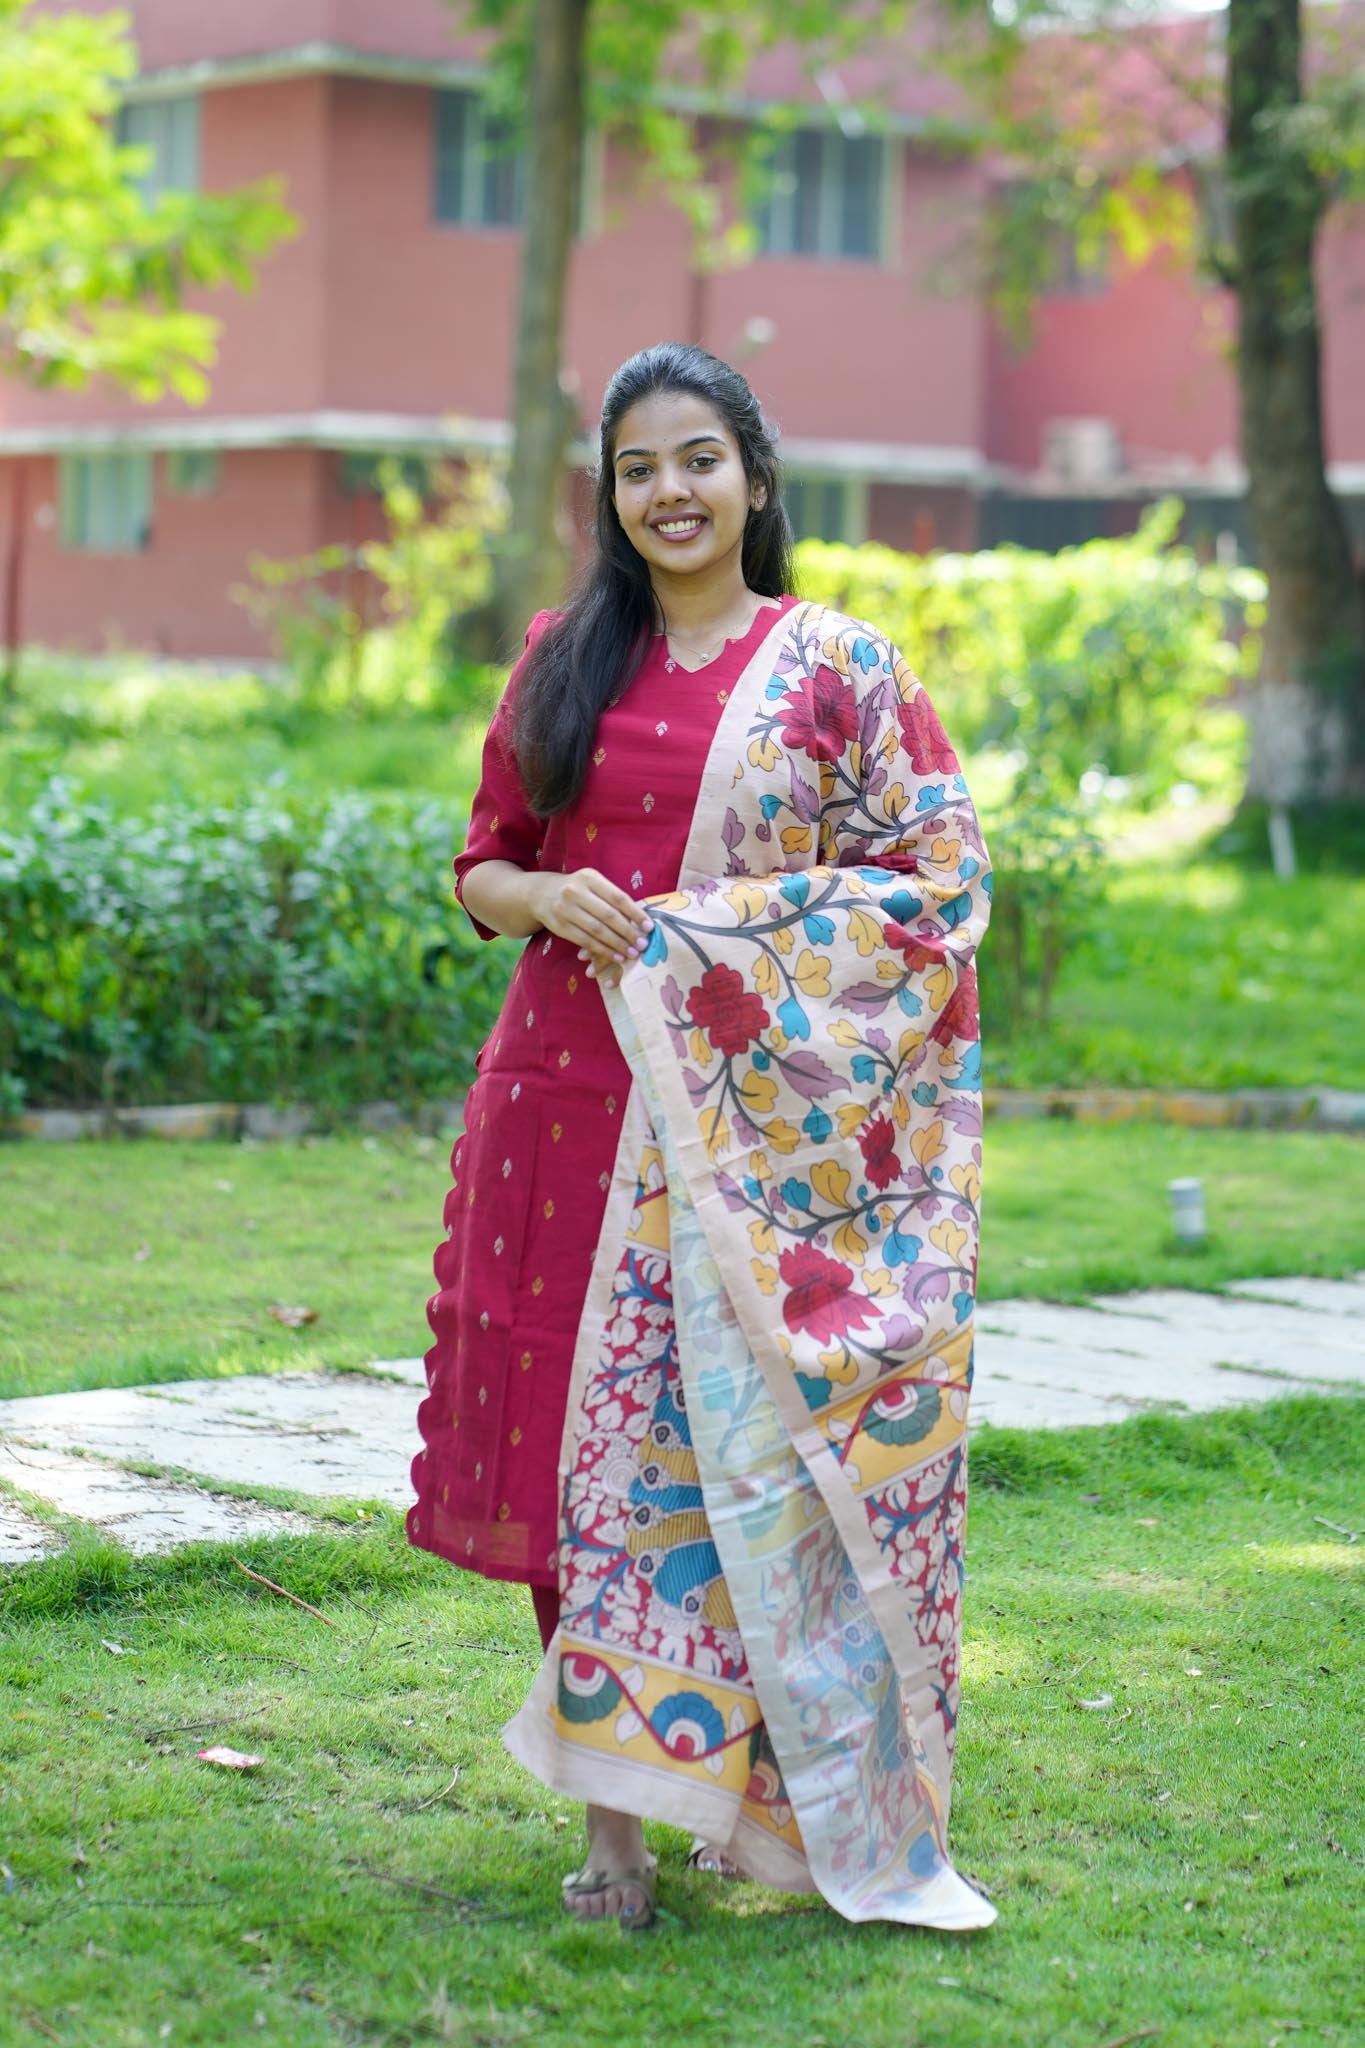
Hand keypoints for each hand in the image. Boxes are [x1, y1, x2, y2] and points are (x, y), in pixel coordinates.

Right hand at [534, 869, 652, 989]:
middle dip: (628, 932)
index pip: (618, 897)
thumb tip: (640, 920)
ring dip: (617, 944)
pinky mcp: (559, 926)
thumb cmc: (577, 890)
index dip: (636, 914)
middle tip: (643, 945)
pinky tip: (615, 956)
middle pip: (608, 915)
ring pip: (597, 930)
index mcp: (589, 877)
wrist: (541, 894)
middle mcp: (575, 891)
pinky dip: (602, 950)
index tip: (649, 927)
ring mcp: (565, 909)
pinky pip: (585, 941)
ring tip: (632, 953)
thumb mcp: (593, 884)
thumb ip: (612, 898)